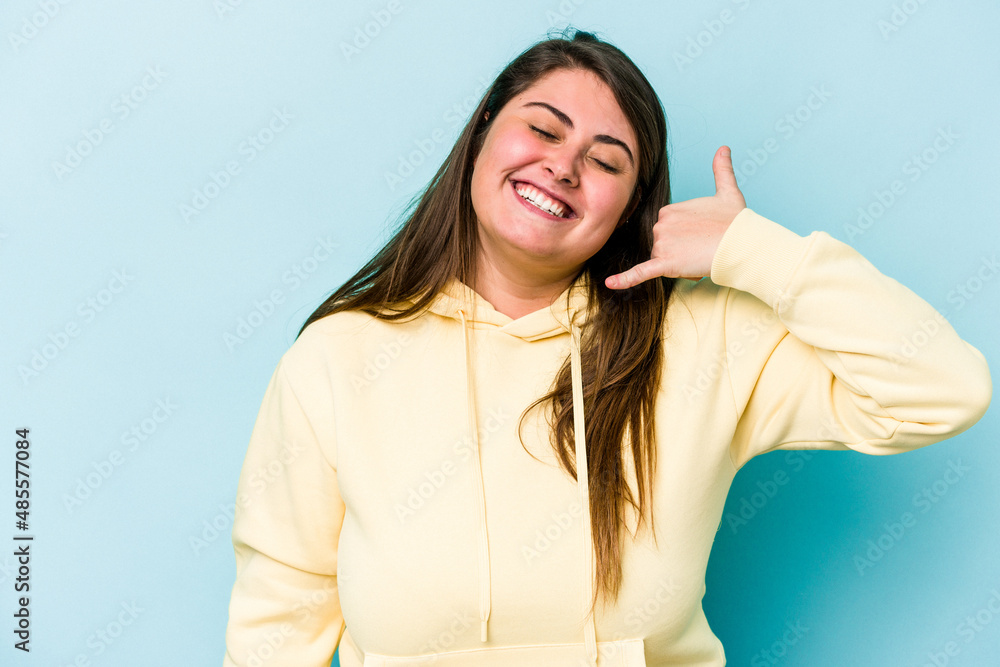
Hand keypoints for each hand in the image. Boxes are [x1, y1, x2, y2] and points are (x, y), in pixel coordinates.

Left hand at [606, 146, 746, 287]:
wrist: (742, 243)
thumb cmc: (736, 221)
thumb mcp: (728, 191)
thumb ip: (722, 170)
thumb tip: (724, 148)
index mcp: (668, 210)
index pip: (666, 230)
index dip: (684, 238)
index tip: (703, 237)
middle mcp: (660, 225)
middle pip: (662, 245)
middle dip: (680, 252)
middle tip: (704, 249)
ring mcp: (661, 243)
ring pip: (661, 260)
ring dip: (677, 265)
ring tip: (700, 259)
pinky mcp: (664, 263)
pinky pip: (640, 272)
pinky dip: (625, 279)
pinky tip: (610, 283)